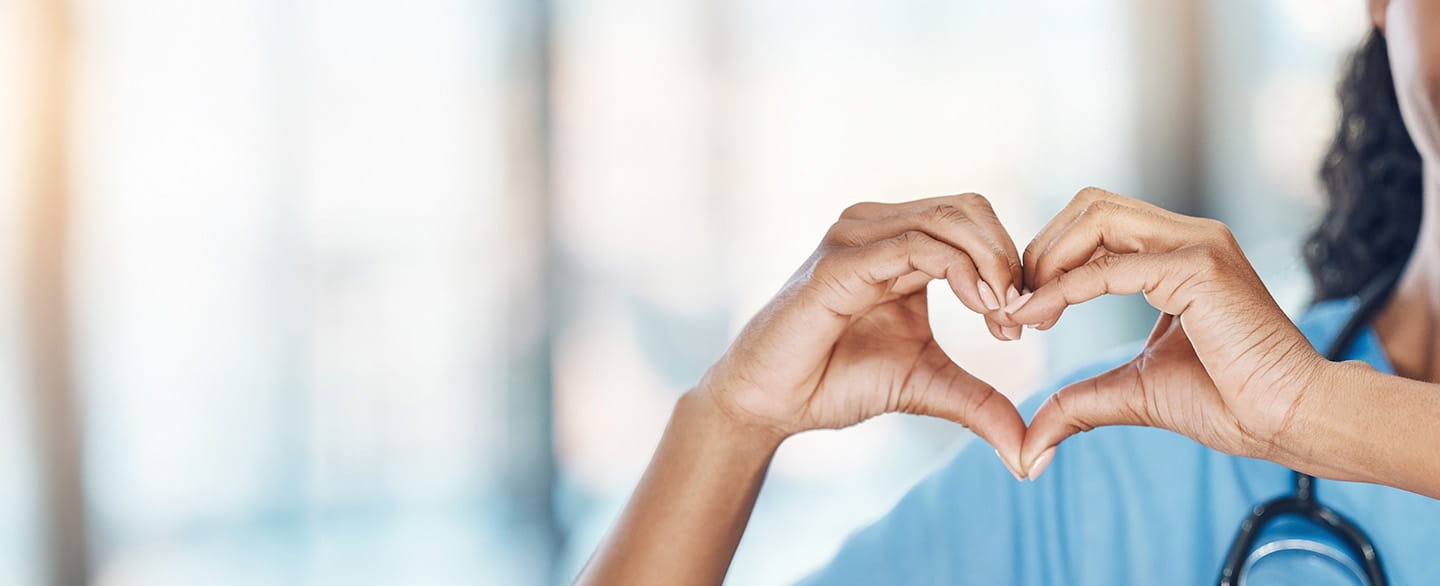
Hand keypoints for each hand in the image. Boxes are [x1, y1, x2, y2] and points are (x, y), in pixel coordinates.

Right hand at [696, 194, 1029, 475]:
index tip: (1023, 322)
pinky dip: (960, 271)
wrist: (771, 402)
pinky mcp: (840, 263)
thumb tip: (1030, 455)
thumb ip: (978, 402)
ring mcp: (854, 238)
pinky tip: (980, 306)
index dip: (1010, 262)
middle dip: (1008, 258)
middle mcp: (875, 226)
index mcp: (897, 241)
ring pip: (948, 220)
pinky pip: (915, 246)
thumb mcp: (926, 385)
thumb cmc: (836, 382)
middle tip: (1021, 316)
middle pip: (968, 208)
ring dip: (991, 264)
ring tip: (1003, 315)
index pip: (972, 220)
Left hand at [1008, 187, 1329, 477]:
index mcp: (1178, 252)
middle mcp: (1188, 235)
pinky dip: (1064, 289)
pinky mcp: (1199, 268)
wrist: (1291, 420)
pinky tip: (1037, 316)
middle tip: (1014, 306)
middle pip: (1088, 206)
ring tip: (1024, 310)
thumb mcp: (1135, 392)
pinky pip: (1110, 266)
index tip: (1017, 311)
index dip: (1046, 259)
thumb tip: (1030, 444)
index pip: (1094, 223)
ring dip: (1046, 260)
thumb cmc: (1230, 404)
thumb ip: (1081, 401)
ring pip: (1095, 217)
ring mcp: (1197, 244)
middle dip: (1039, 250)